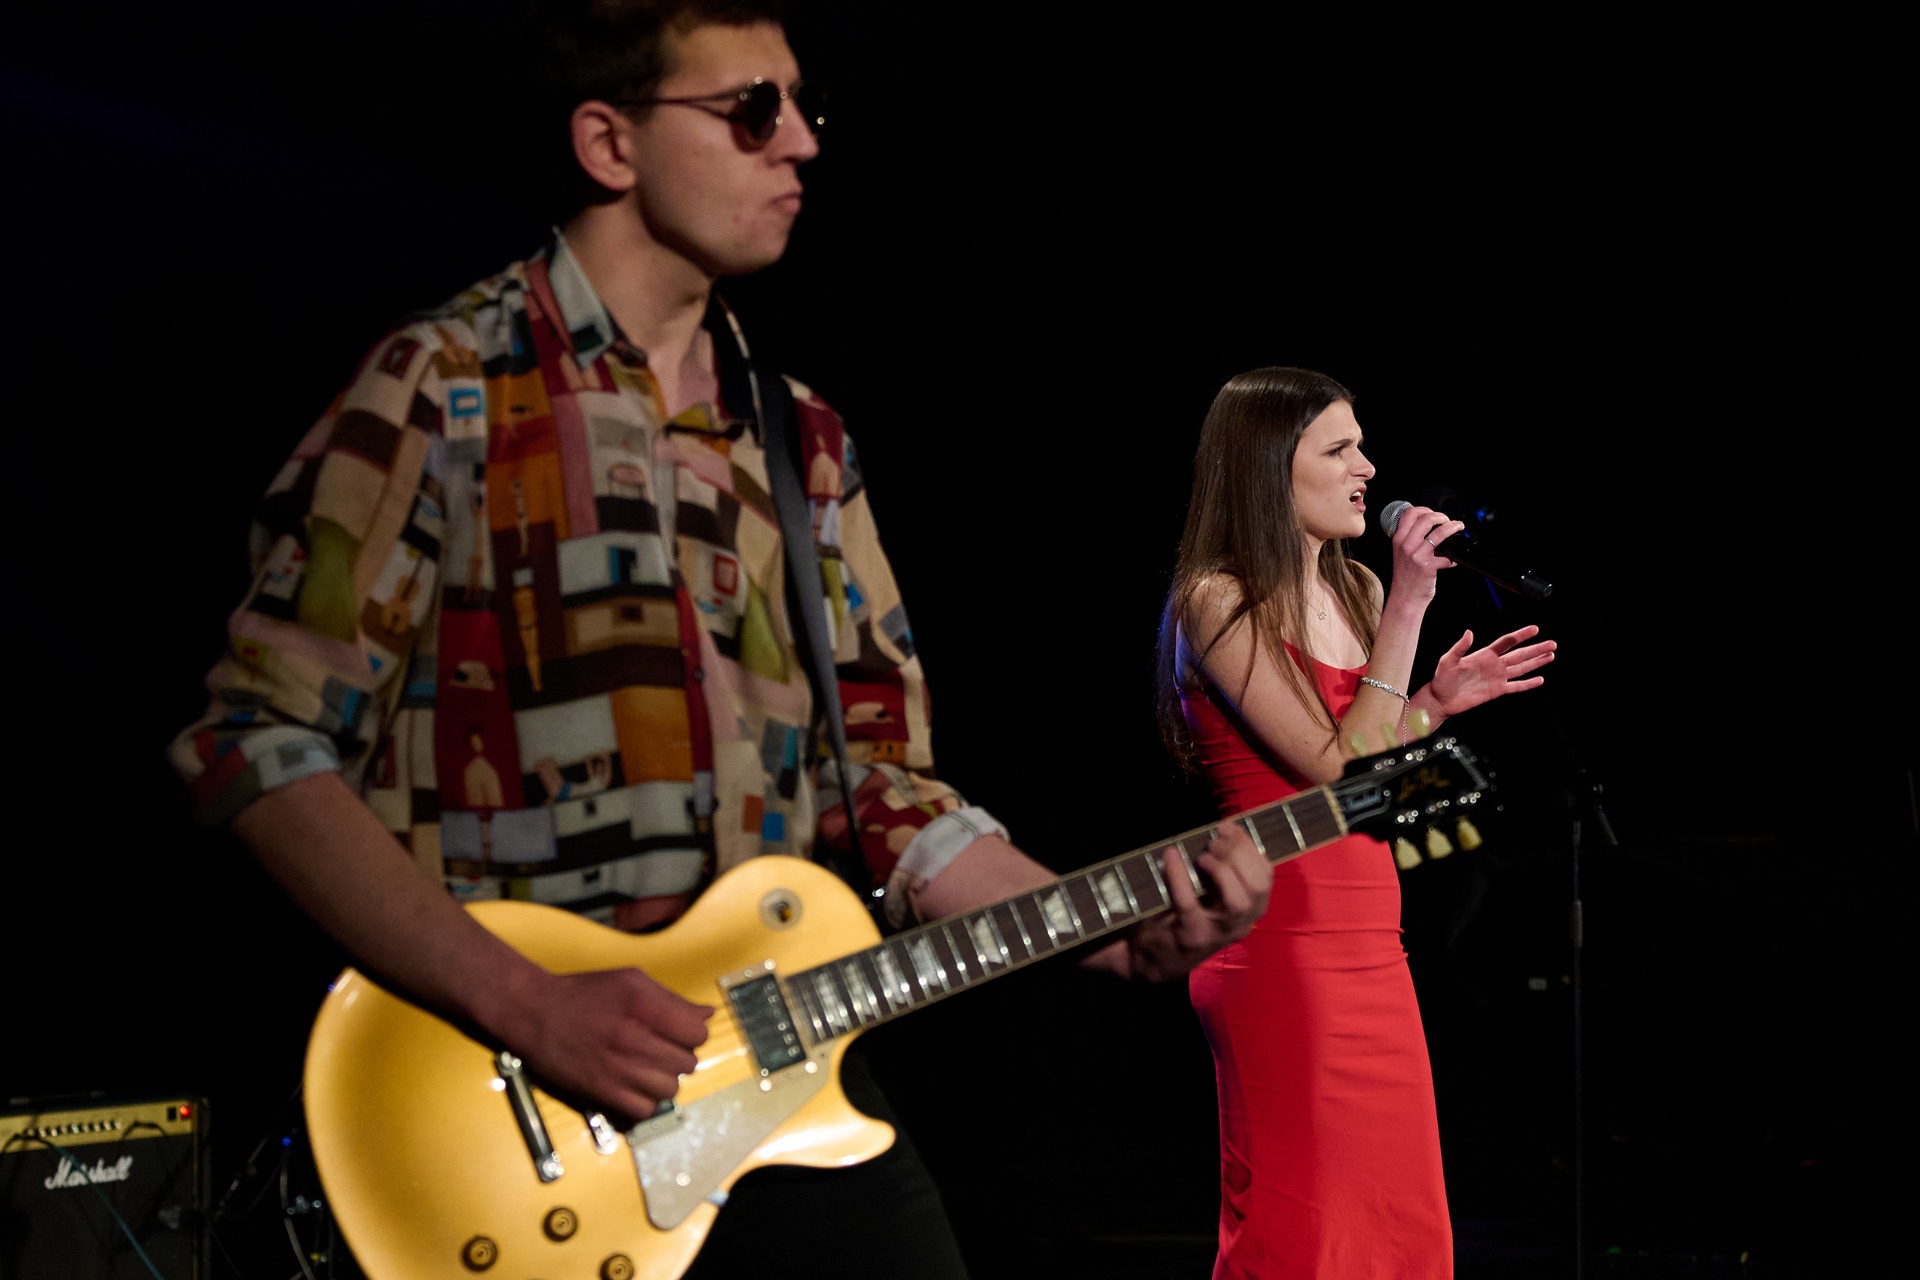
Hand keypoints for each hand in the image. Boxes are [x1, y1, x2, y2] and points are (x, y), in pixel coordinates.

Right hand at [499, 967, 712, 1123]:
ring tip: (647, 1067)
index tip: (679, 1033)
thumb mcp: (632, 981)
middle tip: (659, 1049)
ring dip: (663, 1079)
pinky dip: (644, 1101)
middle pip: (687, 1063)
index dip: (693, 1033)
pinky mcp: (601, 1091)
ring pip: (670, 1089)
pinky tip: (632, 1085)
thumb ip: (673, 999)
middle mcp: (634, 1039)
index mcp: (645, 1006)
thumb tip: (708, 1014)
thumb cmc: (583, 993)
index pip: (698, 1033)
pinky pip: (644, 1109)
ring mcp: (618, 1068)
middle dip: (678, 1056)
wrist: (533, 1011)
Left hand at [1126, 824, 1271, 981]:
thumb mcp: (1211, 897)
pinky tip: (1170, 856)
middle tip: (1213, 841)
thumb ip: (1224, 872)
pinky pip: (1188, 902)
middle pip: (1256, 887)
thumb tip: (1227, 832)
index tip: (1229, 827)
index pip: (1265, 877)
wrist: (1153, 958)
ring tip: (1202, 856)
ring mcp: (1217, 933)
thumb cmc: (1185, 917)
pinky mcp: (1190, 935)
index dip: (1249, 847)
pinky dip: (1178, 875)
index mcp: (1250, 911)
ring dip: (1221, 870)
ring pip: (1237, 901)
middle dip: (1238, 855)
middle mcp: (1241, 924)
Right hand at [1385, 504, 1465, 605]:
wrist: (1405, 597)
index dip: (1424, 509)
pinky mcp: (1427, 567)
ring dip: (1453, 527)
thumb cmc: (1405, 577)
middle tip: (1448, 522)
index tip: (1433, 513)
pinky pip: (1446, 556)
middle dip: (1442, 516)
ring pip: (1439, 532)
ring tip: (1458, 528)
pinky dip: (1453, 557)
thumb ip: (1410, 539)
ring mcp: (1417, 555)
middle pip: (1426, 518)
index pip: (1410, 514)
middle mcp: (1406, 545)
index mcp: (1398, 539)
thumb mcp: (1400, 553)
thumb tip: (1429, 527)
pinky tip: (1453, 560)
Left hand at [1428, 625, 1555, 715]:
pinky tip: (1540, 679)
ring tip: (1551, 654)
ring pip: (1522, 668)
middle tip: (1552, 643)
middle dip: (1536, 648)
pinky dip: (1528, 683)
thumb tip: (1469, 632)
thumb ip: (1459, 647)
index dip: (1521, 635)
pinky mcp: (1497, 691)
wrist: (1441, 699)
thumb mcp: (1448, 660)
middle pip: (1520, 654)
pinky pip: (1516, 686)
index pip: (1507, 642)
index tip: (1534, 629)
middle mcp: (1494, 664)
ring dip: (1537, 662)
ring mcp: (1497, 677)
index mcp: (1484, 655)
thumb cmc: (1442, 679)